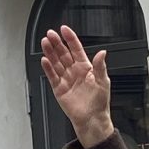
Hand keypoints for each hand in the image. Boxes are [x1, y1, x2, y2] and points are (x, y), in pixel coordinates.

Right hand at [39, 25, 115, 148]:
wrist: (92, 119)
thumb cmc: (100, 102)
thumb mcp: (103, 81)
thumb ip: (100, 66)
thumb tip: (102, 53)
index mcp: (86, 68)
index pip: (76, 49)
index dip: (70, 39)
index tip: (64, 29)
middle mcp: (74, 71)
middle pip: (63, 53)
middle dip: (56, 43)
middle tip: (50, 34)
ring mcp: (66, 79)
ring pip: (56, 62)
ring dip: (50, 52)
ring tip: (45, 43)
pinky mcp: (59, 89)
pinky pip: (52, 76)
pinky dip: (48, 68)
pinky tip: (45, 60)